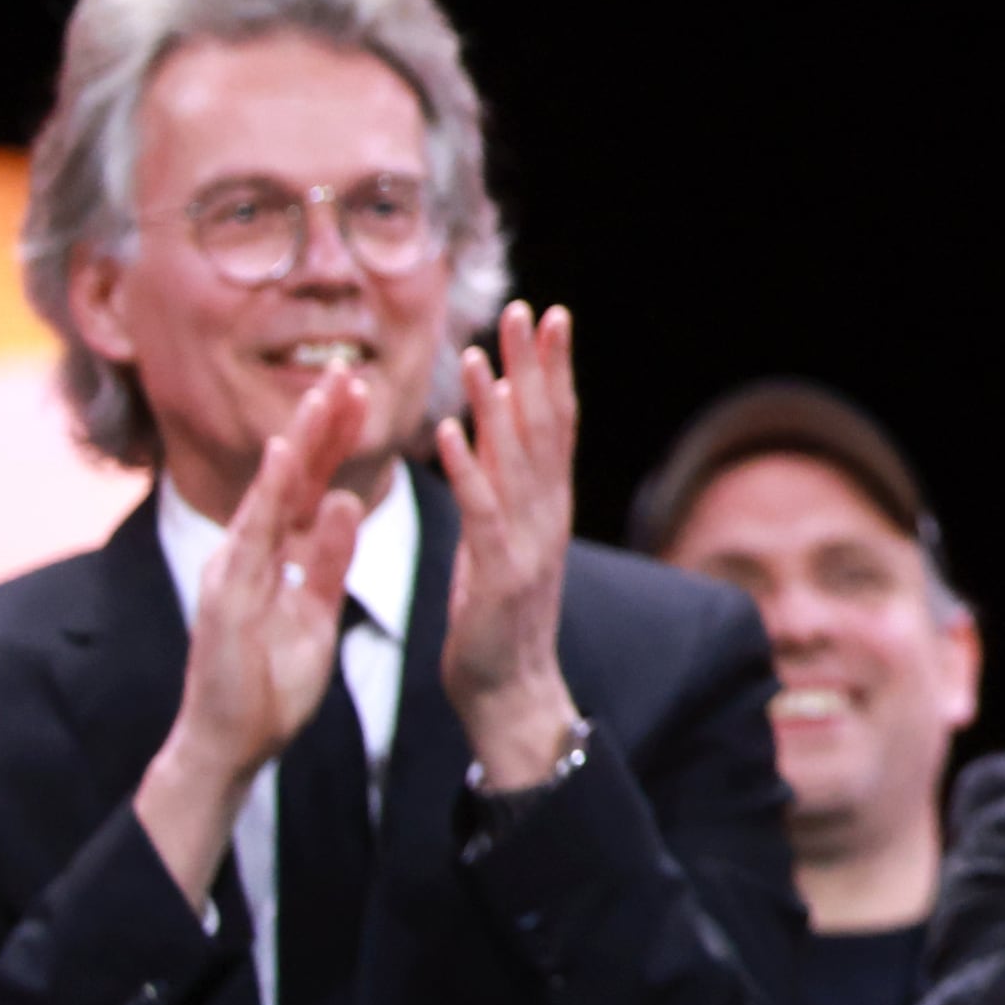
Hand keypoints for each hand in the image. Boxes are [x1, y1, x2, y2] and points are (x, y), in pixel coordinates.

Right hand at [135, 365, 376, 897]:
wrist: (229, 747)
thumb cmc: (270, 684)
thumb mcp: (317, 612)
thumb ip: (328, 560)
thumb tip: (346, 501)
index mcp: (275, 558)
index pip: (308, 486)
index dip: (333, 440)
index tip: (364, 394)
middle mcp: (249, 554)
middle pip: (289, 477)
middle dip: (319, 423)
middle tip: (349, 369)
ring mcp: (233, 572)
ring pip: (270, 493)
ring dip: (299, 441)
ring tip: (327, 393)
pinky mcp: (225, 597)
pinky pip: (251, 538)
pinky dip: (267, 496)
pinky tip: (284, 458)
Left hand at [437, 302, 585, 792]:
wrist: (511, 695)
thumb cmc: (498, 622)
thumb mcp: (502, 542)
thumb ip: (501, 488)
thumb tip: (490, 431)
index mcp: (548, 506)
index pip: (555, 422)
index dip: (553, 367)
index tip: (548, 316)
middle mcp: (547, 514)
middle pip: (545, 426)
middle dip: (536, 365)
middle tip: (528, 309)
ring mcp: (527, 542)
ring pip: (514, 459)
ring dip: (498, 402)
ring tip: (482, 351)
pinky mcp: (495, 573)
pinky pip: (479, 510)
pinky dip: (466, 466)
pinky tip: (449, 429)